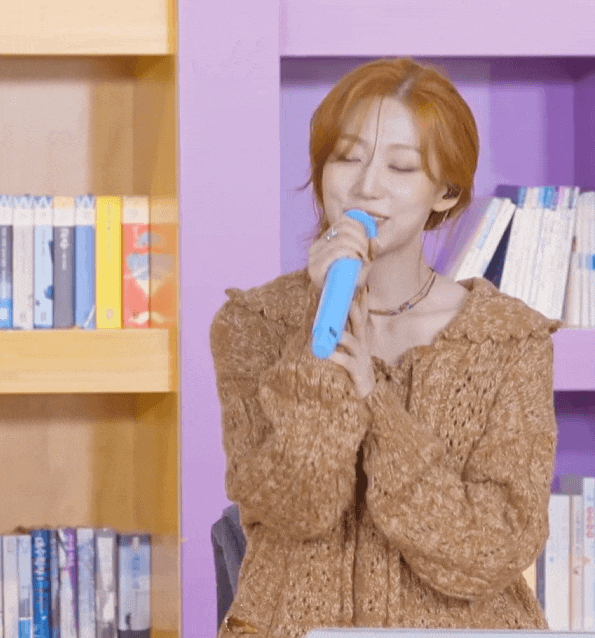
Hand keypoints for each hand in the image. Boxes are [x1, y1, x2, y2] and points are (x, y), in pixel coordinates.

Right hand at [308, 214, 377, 293]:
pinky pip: (335, 252)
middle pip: (342, 229)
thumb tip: (375, 239)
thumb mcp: (360, 261)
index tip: (368, 240)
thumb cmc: (350, 281)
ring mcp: (313, 258)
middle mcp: (315, 248)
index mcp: (323, 241)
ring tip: (364, 257)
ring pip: (341, 239)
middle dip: (360, 238)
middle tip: (367, 252)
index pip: (342, 222)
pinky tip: (357, 259)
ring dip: (358, 246)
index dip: (359, 227)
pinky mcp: (315, 269)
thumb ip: (367, 248)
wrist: (340, 303)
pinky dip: (350, 253)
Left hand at [328, 282, 375, 399]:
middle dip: (355, 310)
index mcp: (360, 335)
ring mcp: (360, 356)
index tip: (361, 284)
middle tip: (348, 300)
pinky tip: (326, 354)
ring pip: (353, 342)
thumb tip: (327, 316)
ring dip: (343, 335)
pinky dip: (336, 356)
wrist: (365, 391)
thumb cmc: (354, 365)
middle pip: (360, 323)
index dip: (362, 299)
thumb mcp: (351, 346)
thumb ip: (342, 331)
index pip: (362, 314)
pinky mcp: (356, 370)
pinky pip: (345, 362)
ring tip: (333, 331)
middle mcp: (362, 343)